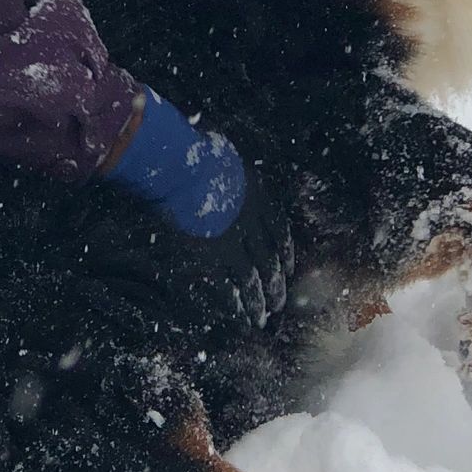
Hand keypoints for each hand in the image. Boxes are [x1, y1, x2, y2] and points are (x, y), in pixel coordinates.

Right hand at [97, 87, 294, 329]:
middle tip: (279, 305)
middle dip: (275, 285)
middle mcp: (251, 224)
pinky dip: (235, 305)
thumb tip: (226, 161)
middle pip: (268, 260)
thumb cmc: (198, 152)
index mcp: (258, 197)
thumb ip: (230, 168)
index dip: (284, 253)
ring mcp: (231, 243)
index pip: (278, 231)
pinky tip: (240, 318)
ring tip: (262, 319)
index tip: (288, 269)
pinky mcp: (209, 257)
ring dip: (258, 301)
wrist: (183, 166)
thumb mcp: (224, 153)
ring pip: (251, 279)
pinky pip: (226, 287)